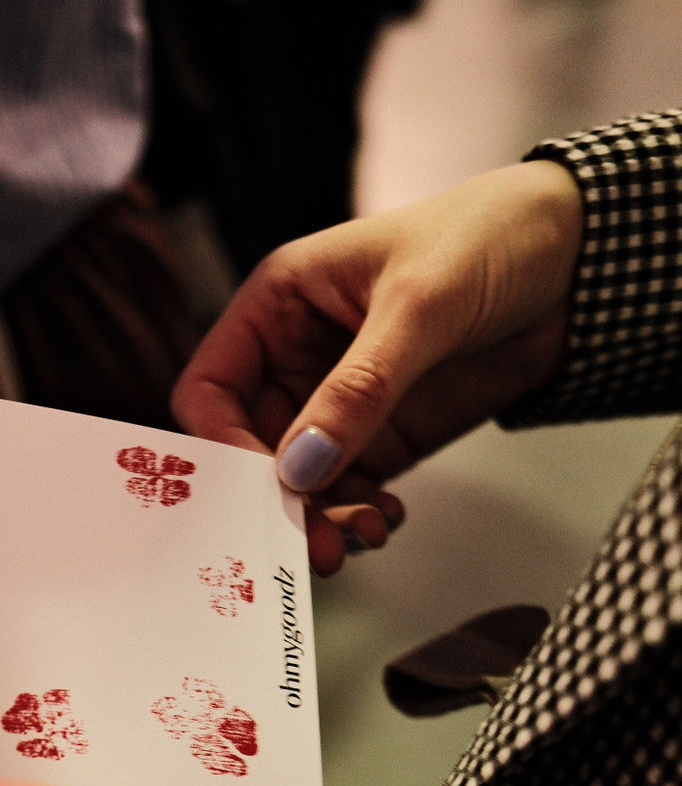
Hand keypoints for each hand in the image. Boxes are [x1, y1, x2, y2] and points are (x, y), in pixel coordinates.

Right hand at [172, 160, 583, 574]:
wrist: (577, 260)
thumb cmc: (488, 238)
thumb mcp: (419, 306)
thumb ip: (358, 389)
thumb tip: (300, 469)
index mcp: (279, 304)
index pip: (211, 389)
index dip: (221, 446)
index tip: (260, 491)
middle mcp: (295, 357)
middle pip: (251, 450)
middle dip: (277, 501)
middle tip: (312, 544)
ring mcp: (338, 401)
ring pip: (297, 482)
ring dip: (319, 519)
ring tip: (362, 534)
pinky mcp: (381, 434)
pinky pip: (346, 491)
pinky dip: (357, 515)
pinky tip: (386, 518)